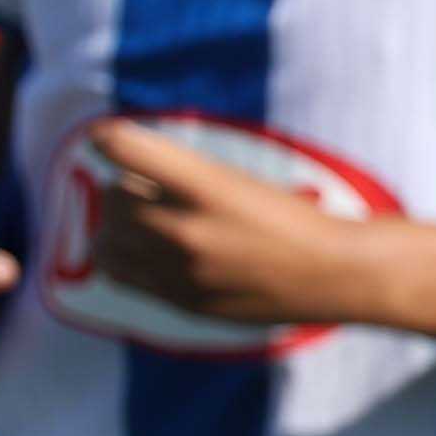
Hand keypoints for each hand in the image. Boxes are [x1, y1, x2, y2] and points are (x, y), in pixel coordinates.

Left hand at [78, 121, 392, 335]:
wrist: (330, 274)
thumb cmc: (289, 217)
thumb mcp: (237, 180)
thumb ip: (180, 173)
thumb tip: (124, 161)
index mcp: (205, 184)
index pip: (126, 149)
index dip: (108, 137)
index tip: (106, 135)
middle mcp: (185, 227)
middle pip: (115, 194)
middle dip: (125, 185)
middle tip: (145, 185)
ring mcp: (179, 270)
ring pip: (108, 238)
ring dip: (116, 224)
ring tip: (139, 221)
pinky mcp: (181, 301)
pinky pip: (122, 275)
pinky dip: (122, 257)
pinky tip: (145, 252)